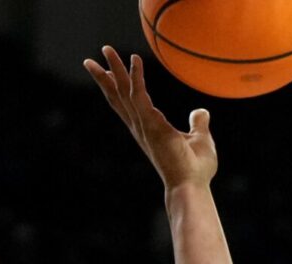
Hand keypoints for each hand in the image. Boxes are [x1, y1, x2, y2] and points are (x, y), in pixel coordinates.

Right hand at [83, 46, 217, 189]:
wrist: (190, 185)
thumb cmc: (194, 169)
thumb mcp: (200, 139)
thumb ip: (198, 124)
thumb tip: (201, 111)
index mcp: (147, 130)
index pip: (127, 104)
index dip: (118, 86)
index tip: (111, 70)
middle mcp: (140, 127)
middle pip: (117, 96)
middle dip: (105, 76)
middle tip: (91, 59)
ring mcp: (143, 125)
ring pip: (122, 91)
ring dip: (114, 69)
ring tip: (105, 50)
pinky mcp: (150, 123)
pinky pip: (139, 95)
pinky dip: (136, 76)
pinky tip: (135, 60)